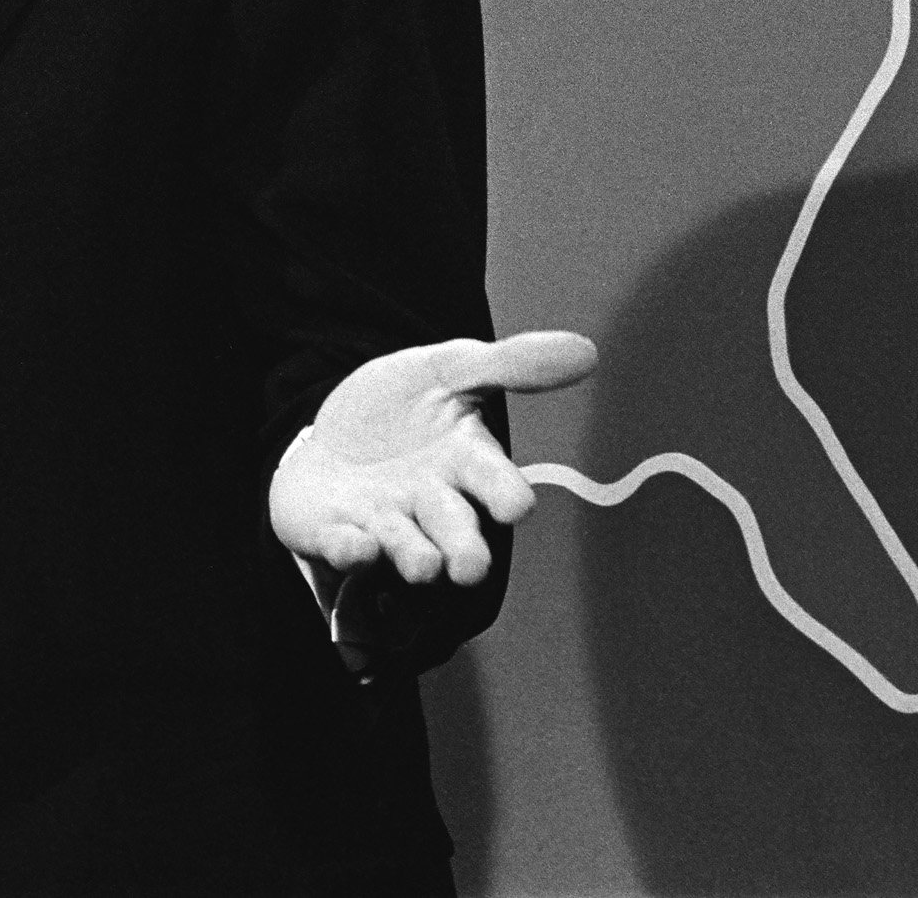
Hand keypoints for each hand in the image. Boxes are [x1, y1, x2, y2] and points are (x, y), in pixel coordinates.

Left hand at [269, 330, 595, 586]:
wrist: (331, 430)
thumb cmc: (403, 406)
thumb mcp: (449, 370)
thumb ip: (509, 364)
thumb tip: (586, 350)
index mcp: (465, 462)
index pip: (495, 481)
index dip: (505, 494)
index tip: (516, 506)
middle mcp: (431, 503)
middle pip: (456, 530)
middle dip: (465, 549)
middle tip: (471, 566)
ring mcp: (385, 522)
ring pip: (407, 548)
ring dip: (415, 558)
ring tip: (423, 565)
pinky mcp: (336, 533)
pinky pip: (343, 547)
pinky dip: (349, 549)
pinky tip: (354, 545)